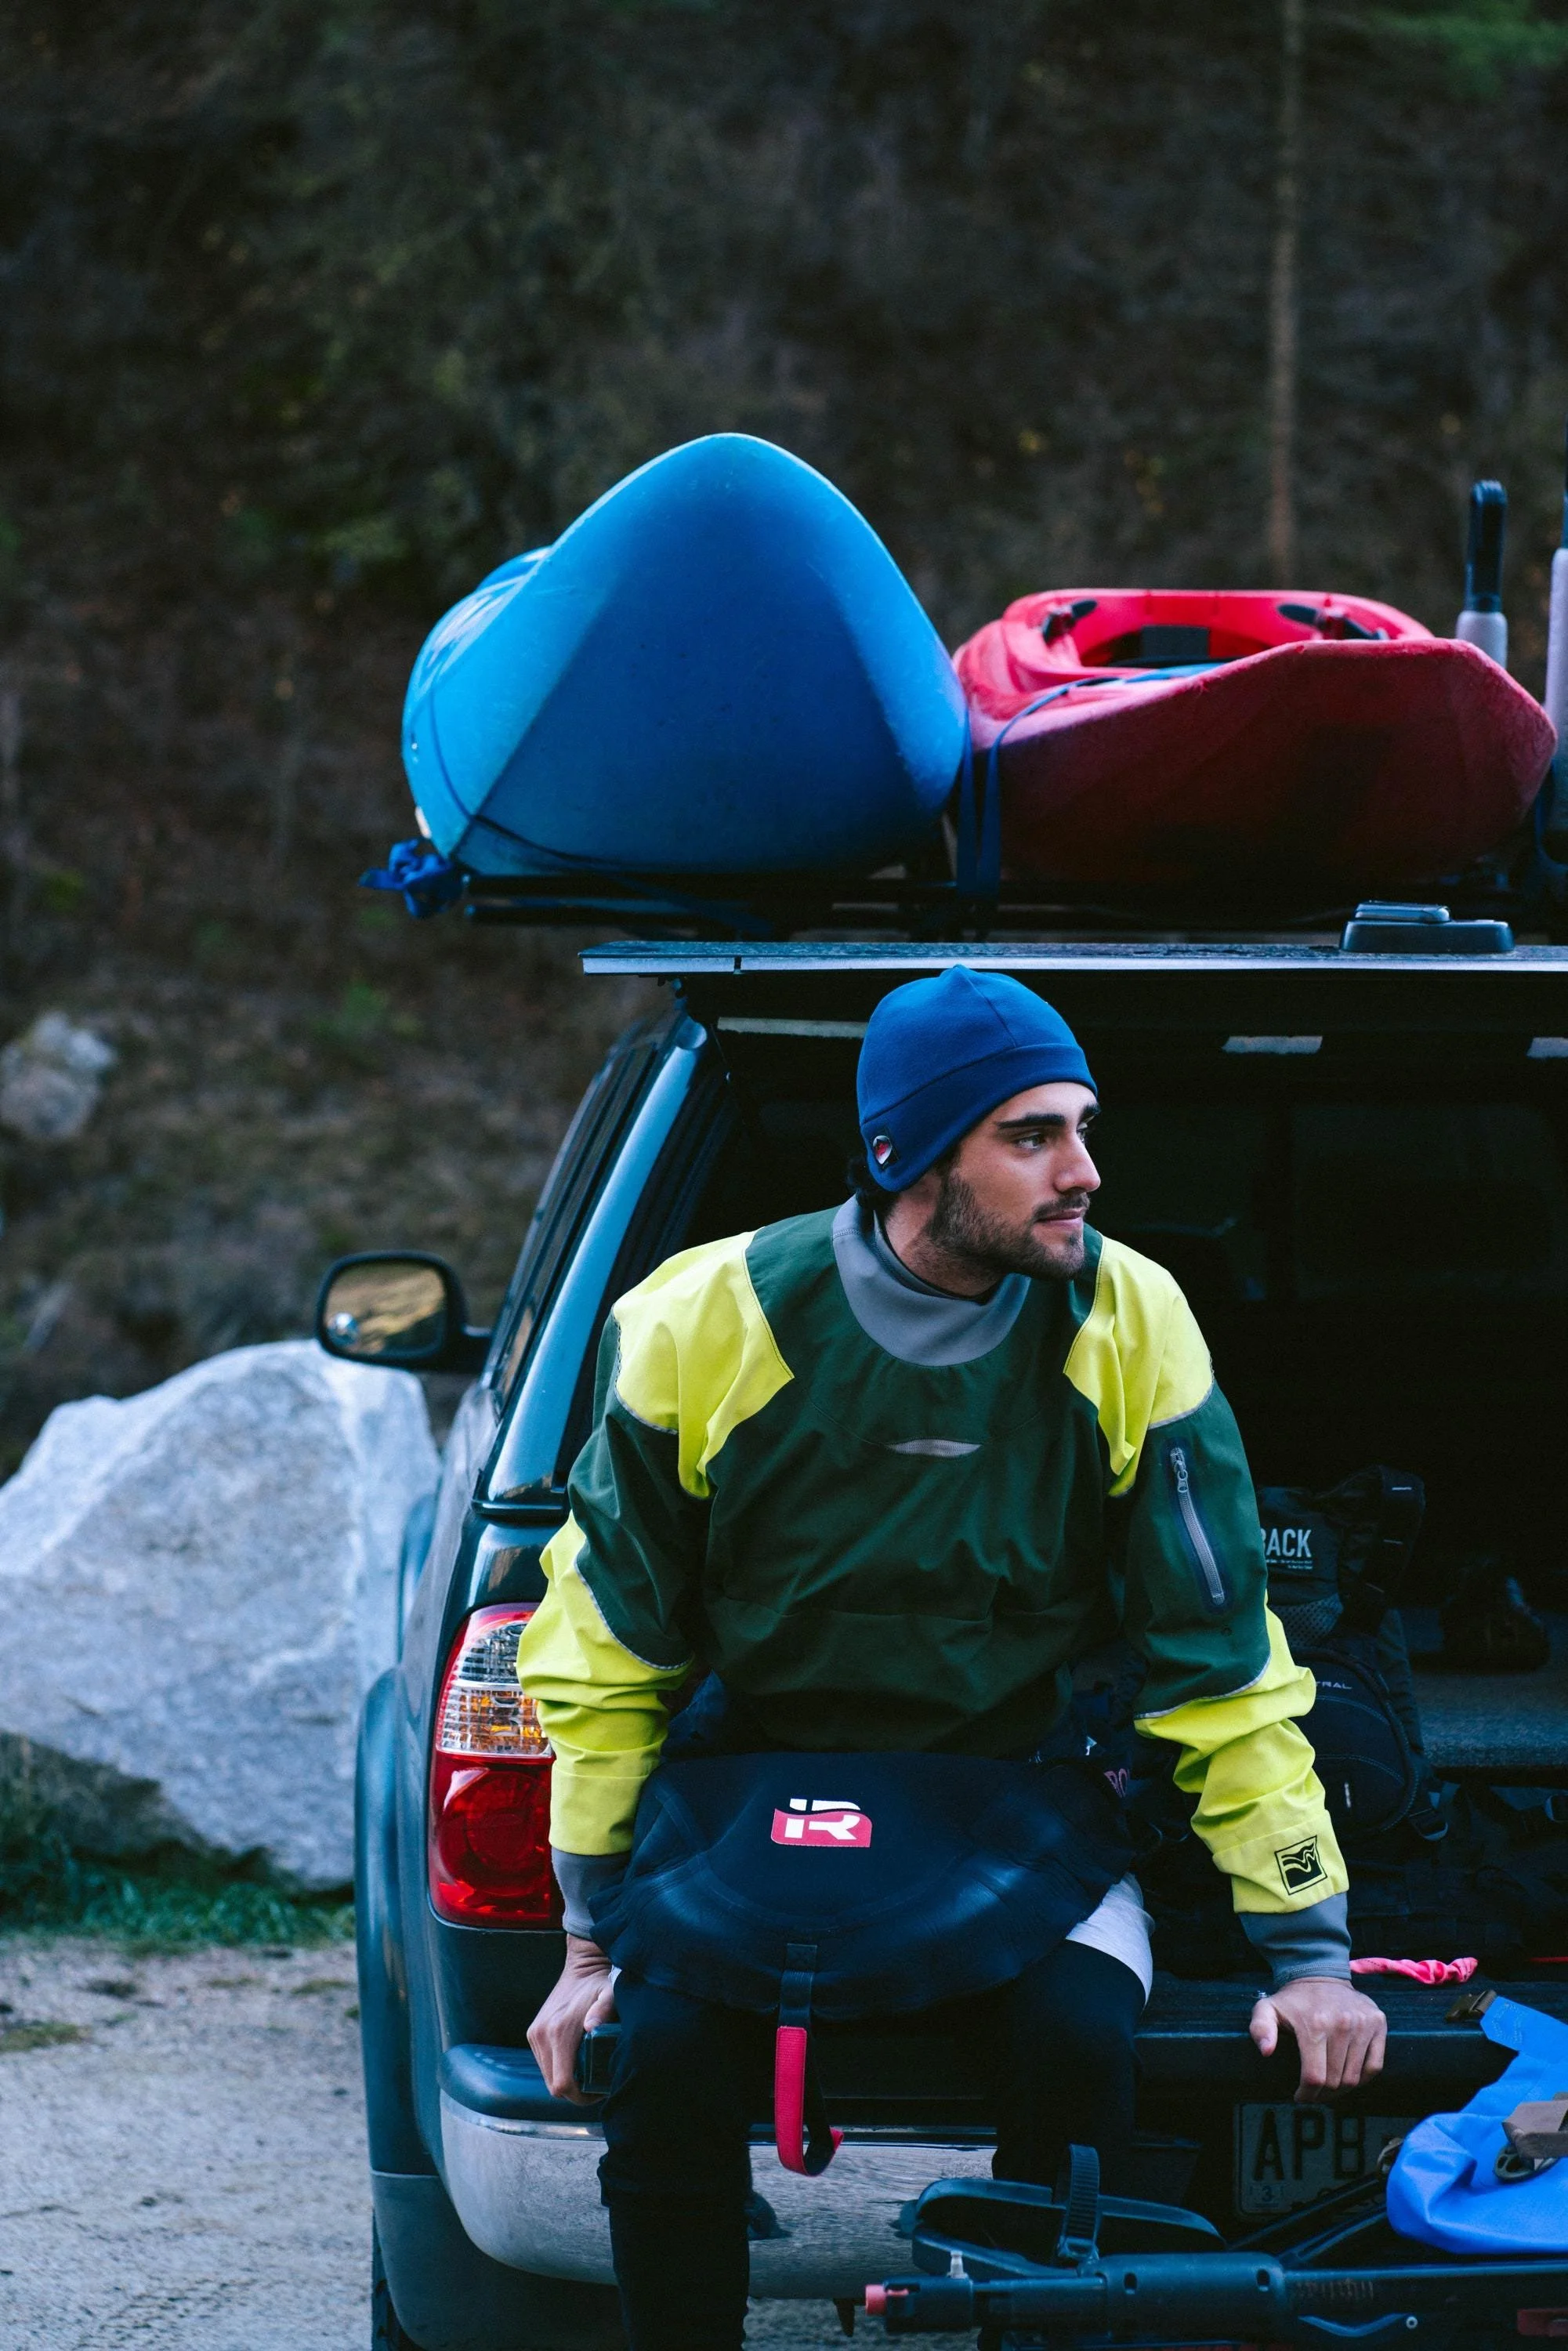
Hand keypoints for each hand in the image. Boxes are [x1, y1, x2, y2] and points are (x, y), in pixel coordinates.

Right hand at [527, 1934, 616, 2103]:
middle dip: (576, 2093)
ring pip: (548, 2076)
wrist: (583, 1964)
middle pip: (554, 2086)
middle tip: (597, 2086)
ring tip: (589, 2074)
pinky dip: (559, 2068)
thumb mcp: (610, 1994)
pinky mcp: (534, 2032)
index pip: (562, 2085)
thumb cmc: (601, 1983)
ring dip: (567, 2081)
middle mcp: (542, 2035)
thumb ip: (604, 2010)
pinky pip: (544, 2064)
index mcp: (559, 2032)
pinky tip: (577, 2061)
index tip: (598, 2092)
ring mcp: (535, 2034)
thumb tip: (592, 2028)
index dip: (580, 2097)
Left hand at [1250, 1977, 1386, 2102]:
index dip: (1307, 2094)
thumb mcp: (1267, 2008)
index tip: (1300, 2097)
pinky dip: (1362, 2080)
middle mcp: (1343, 2024)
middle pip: (1336, 2080)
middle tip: (1314, 2096)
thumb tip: (1266, 2052)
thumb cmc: (1293, 2000)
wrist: (1320, 1974)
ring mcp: (1364, 2024)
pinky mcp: (1378, 2024)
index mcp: (1315, 2024)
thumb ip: (1260, 2028)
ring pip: (1354, 2077)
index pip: (1315, 2076)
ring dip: (1341, 2091)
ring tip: (1328, 2091)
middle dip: (1322, 2095)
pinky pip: (1374, 2066)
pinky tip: (1348, 2080)